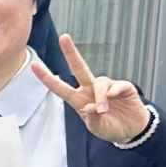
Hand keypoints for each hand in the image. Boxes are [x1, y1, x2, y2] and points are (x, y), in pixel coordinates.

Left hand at [33, 33, 153, 145]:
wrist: (132, 130)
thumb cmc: (110, 127)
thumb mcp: (98, 128)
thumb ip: (92, 119)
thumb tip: (89, 107)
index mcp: (79, 100)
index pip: (60, 87)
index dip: (47, 77)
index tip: (34, 65)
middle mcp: (90, 90)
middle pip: (79, 68)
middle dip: (71, 53)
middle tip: (63, 37)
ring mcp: (107, 87)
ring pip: (100, 83)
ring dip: (101, 97)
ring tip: (103, 111)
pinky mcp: (123, 87)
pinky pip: (117, 85)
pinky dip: (114, 91)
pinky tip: (114, 97)